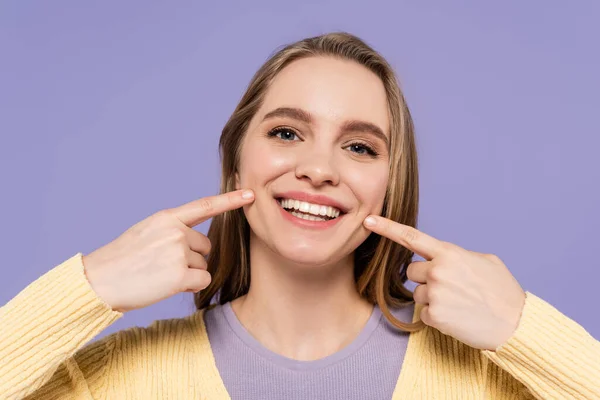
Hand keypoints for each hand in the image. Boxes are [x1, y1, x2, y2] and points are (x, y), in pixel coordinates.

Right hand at [82, 189, 254, 312]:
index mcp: (167, 218)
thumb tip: (199, 242)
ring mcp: (178, 252)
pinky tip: (167, 284)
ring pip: (203, 264)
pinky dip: (190, 285)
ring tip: (159, 274)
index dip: (230, 200)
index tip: (251, 193)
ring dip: (188, 273)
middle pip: (205, 246)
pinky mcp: (179, 274)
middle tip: (162, 265)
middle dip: (191, 257)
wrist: (99, 280)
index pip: (205, 206)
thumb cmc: (123, 259)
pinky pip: (202, 279)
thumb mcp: (146, 232)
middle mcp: (175, 231)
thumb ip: (173, 230)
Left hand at [363, 215, 525, 350]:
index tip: (368, 221)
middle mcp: (438, 271)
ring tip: (458, 303)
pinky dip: (438, 317)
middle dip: (426, 278)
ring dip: (432, 298)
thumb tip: (443, 257)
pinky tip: (457, 316)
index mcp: (449, 253)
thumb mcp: (485, 260)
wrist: (516, 324)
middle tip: (452, 287)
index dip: (387, 228)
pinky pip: (424, 313)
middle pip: (412, 271)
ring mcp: (435, 294)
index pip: (412, 237)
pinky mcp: (434, 316)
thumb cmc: (503, 291)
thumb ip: (458, 255)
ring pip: (417, 293)